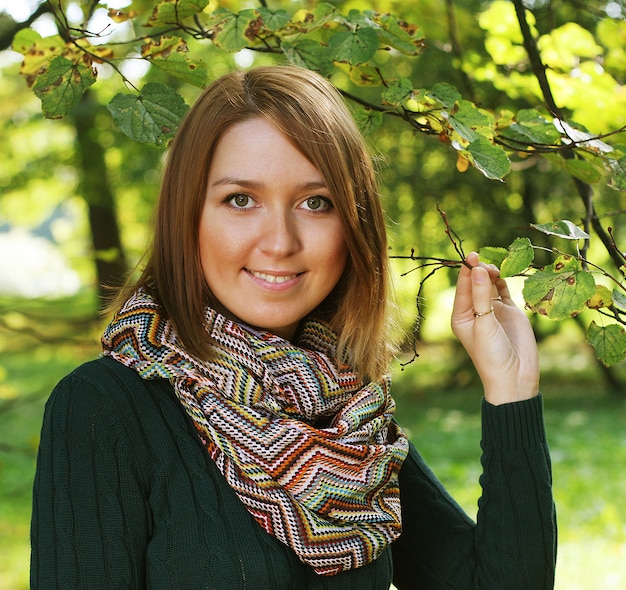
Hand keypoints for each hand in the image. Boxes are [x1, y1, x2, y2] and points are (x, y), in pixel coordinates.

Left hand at [451, 252, 538, 404]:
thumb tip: (478, 269)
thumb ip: (481, 296)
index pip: (463, 288)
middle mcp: (475, 311)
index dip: (467, 271)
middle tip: (486, 262)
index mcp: (461, 316)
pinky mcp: (509, 311)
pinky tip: (504, 271)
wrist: (515, 377)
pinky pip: (504, 290)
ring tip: (496, 267)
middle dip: (479, 270)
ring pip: (490, 284)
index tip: (472, 256)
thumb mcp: (484, 324)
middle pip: (475, 283)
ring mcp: (493, 310)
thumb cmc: (492, 355)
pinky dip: (504, 280)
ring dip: (491, 273)